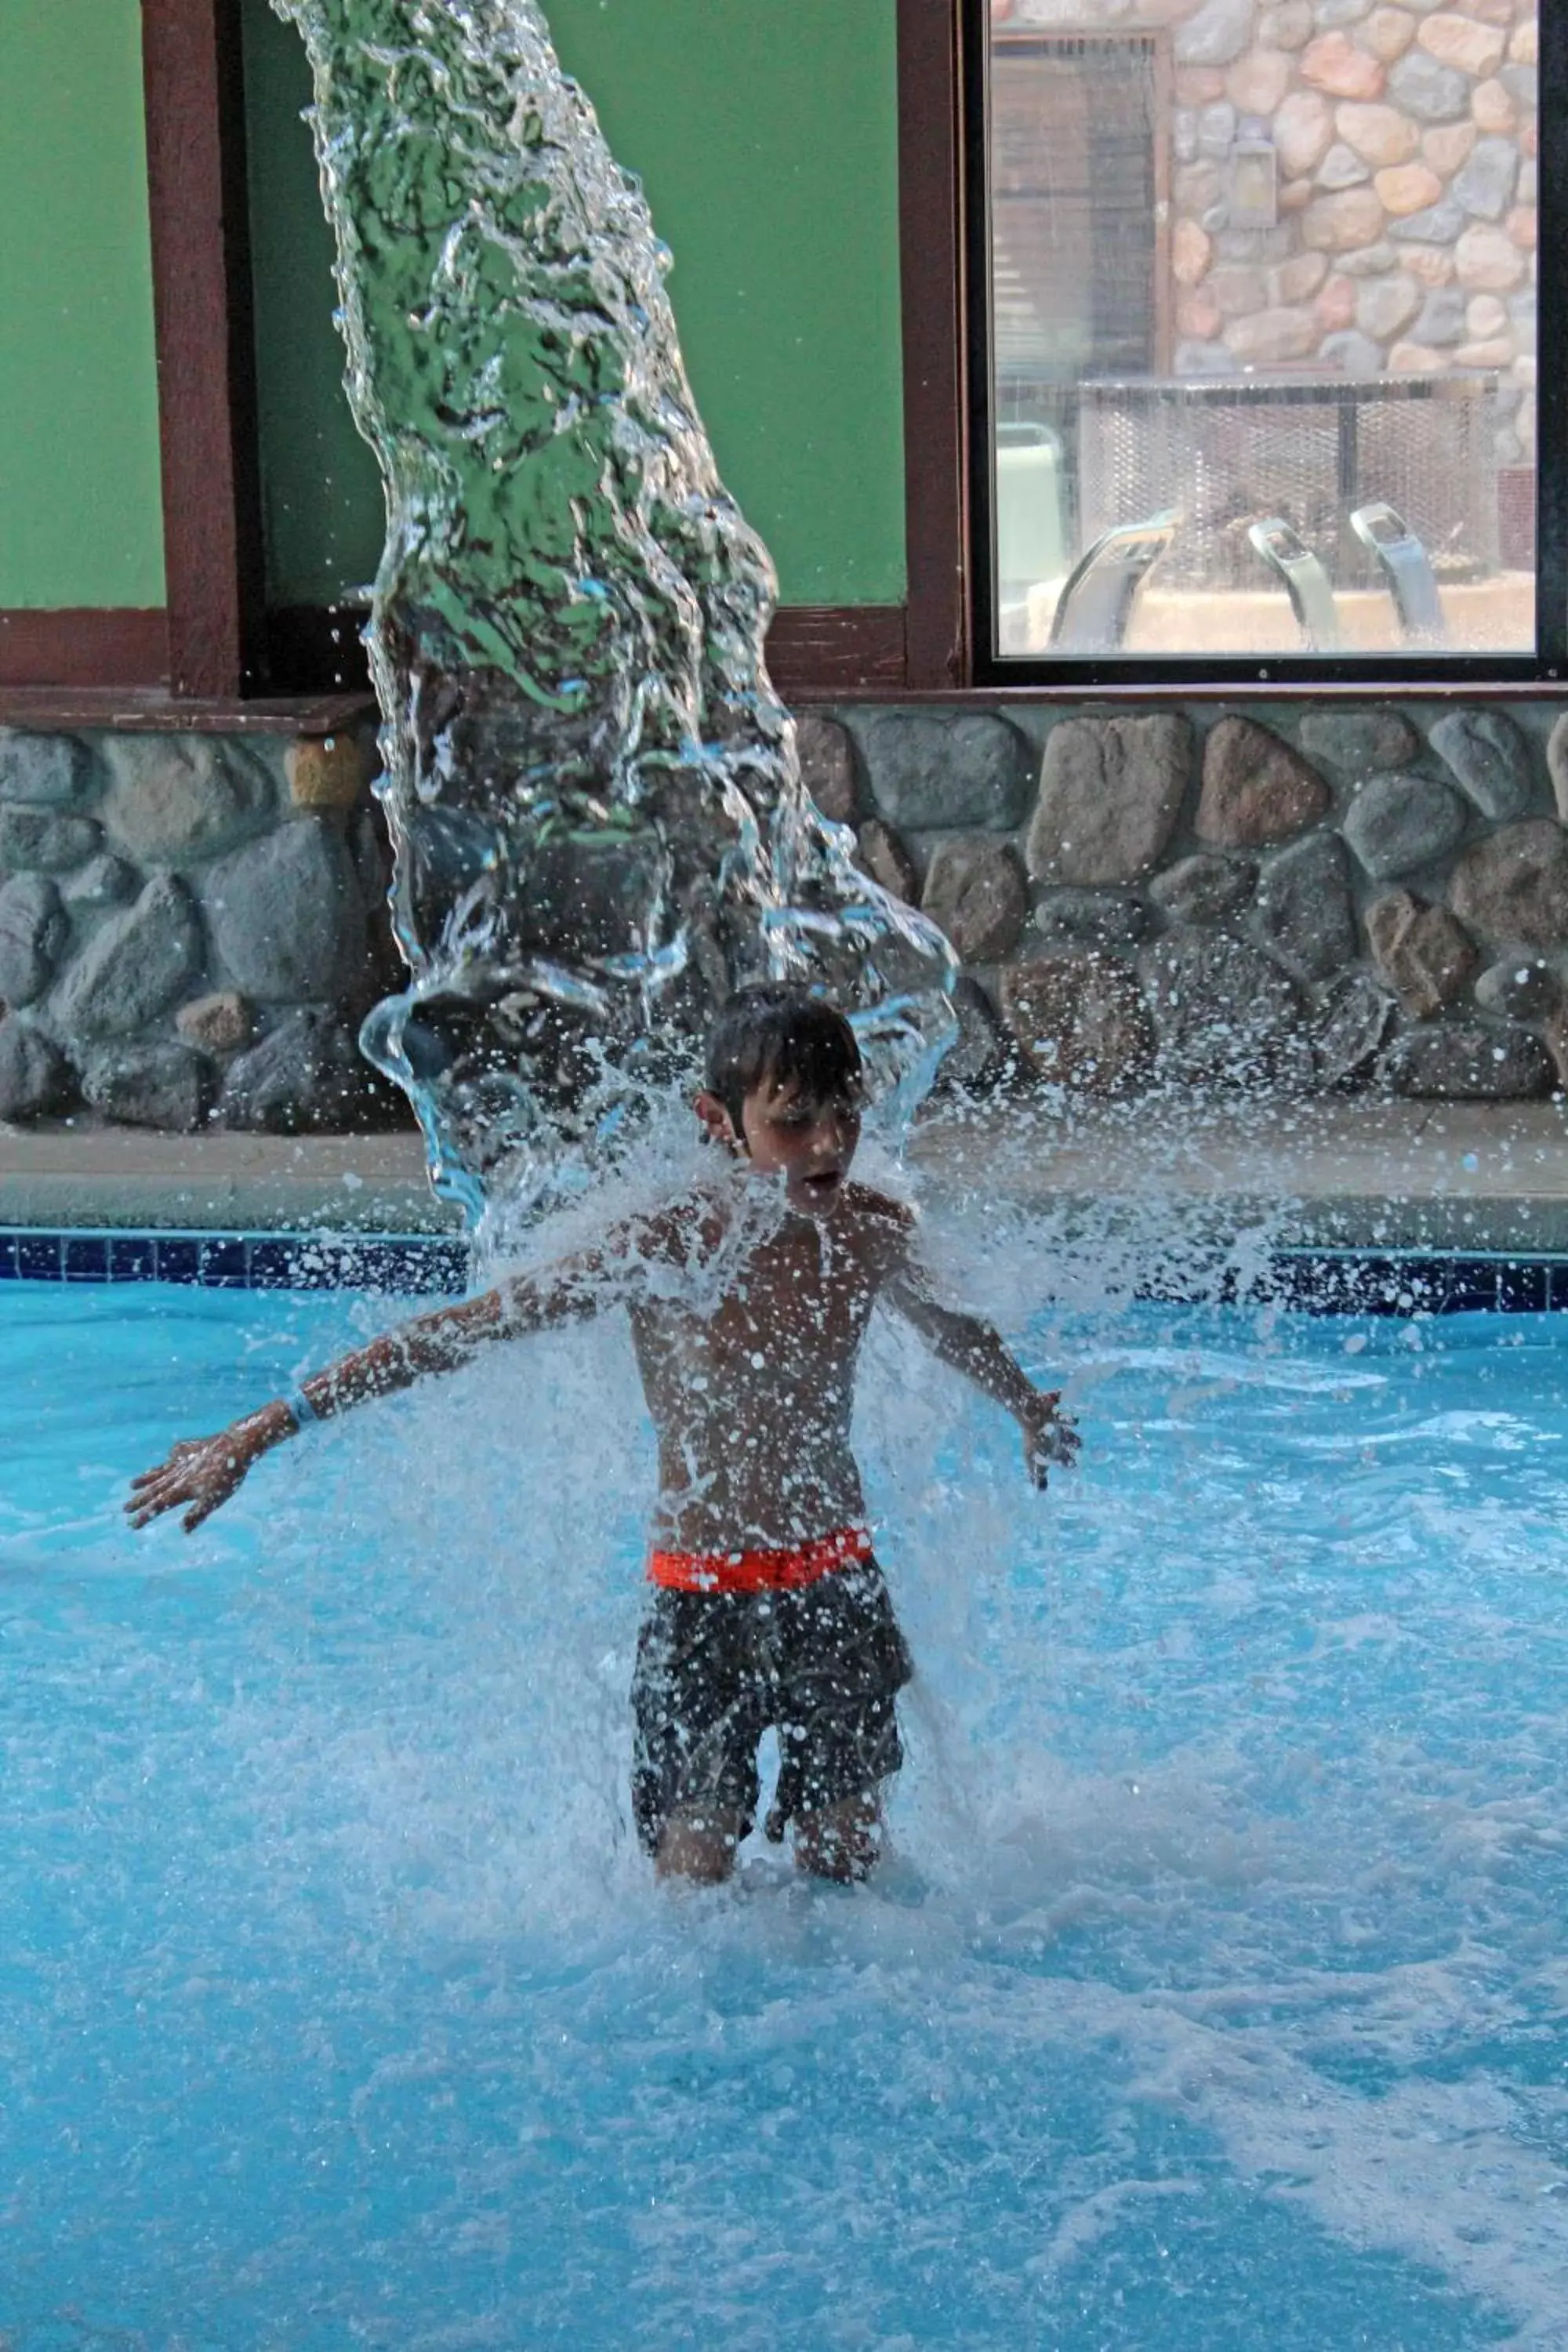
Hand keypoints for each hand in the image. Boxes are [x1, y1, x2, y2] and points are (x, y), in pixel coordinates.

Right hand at [125, 1406, 285, 1533]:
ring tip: (133, 1484)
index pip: (159, 1506)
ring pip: (160, 1471)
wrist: (236, 1444)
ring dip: (146, 1479)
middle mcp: (177, 1474)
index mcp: (181, 1489)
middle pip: (155, 1489)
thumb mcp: (214, 1500)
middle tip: (125, 1508)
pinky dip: (171, 1455)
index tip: (131, 1525)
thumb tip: (183, 1530)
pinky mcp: (193, 1448)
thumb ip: (198, 1514)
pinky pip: (178, 1452)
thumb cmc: (227, 1476)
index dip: (145, 1516)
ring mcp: (183, 1460)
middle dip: (139, 1500)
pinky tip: (169, 1454)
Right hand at [1020, 1388, 1078, 1488]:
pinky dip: (1056, 1395)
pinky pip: (1054, 1396)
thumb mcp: (1033, 1459)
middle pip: (1068, 1437)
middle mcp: (1059, 1430)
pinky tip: (1058, 1394)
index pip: (1064, 1455)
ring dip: (1068, 1419)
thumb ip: (1037, 1475)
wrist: (1028, 1413)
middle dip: (1073, 1441)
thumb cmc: (1035, 1437)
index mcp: (1057, 1445)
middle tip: (1079, 1445)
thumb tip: (1039, 1492)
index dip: (1067, 1461)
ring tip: (1075, 1420)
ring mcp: (1055, 1415)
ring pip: (1063, 1417)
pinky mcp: (1050, 1401)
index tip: (1072, 1466)